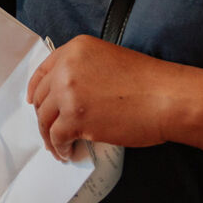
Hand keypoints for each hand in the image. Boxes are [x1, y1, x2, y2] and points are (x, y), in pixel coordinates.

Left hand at [26, 35, 179, 159]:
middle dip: (44, 117)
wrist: (168, 98)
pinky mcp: (75, 118)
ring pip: (45, 119)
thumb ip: (84, 71)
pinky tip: (68, 153)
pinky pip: (57, 137)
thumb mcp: (109, 60)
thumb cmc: (149, 82)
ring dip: (49, 137)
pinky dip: (60, 148)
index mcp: (76, 49)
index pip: (43, 70)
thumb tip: (68, 96)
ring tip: (58, 148)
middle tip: (50, 132)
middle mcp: (67, 68)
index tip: (34, 102)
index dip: (36, 90)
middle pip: (42, 97)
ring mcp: (69, 93)